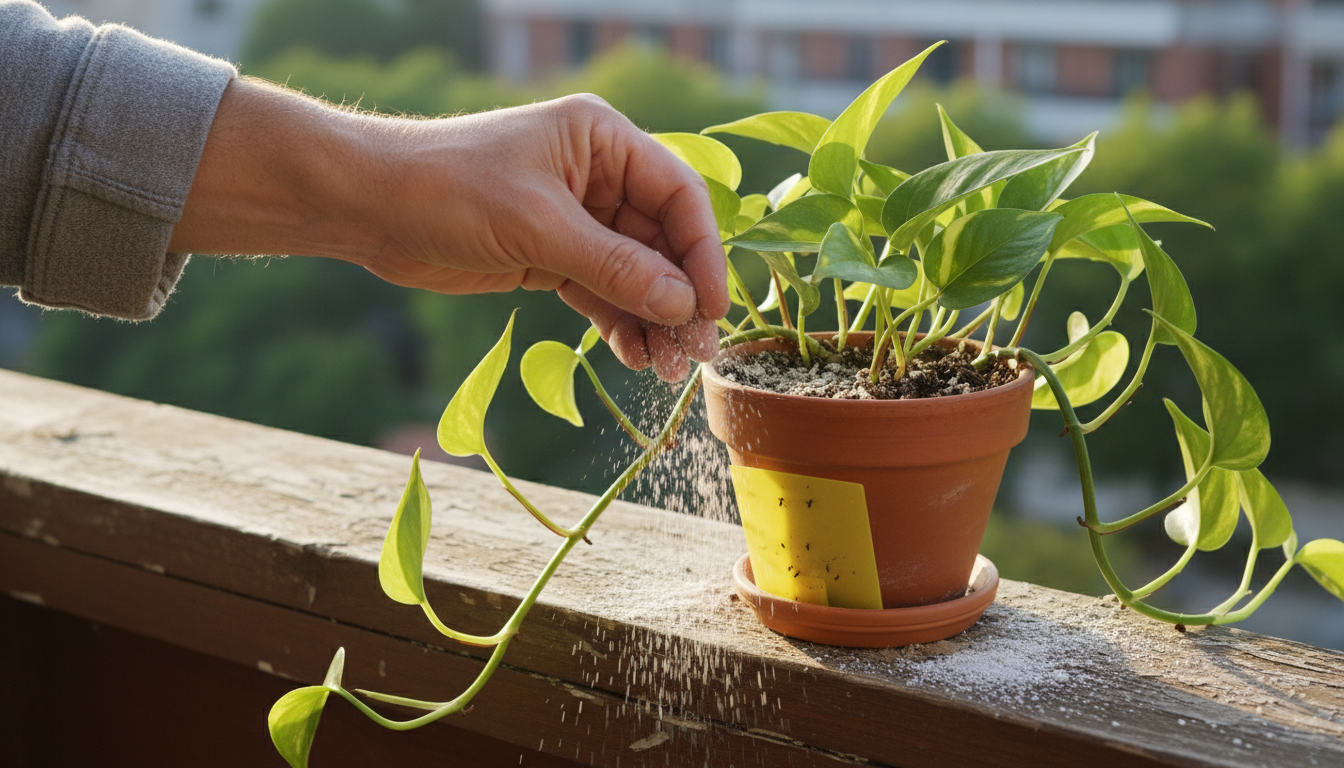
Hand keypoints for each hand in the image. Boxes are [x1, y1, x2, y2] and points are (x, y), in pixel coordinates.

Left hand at [171, 80, 727, 380]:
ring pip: (634, 274)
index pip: (677, 195)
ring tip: (667, 369)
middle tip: (696, 354)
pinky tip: (634, 358)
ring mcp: (576, 219)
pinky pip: (601, 293)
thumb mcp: (539, 228)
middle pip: (662, 241)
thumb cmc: (449, 189)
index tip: (711, 307)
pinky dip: (618, 325)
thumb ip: (614, 267)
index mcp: (602, 140)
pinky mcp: (550, 257)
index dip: (702, 252)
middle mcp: (597, 175)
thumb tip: (683, 305)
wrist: (369, 207)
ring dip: (652, 320)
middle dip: (678, 298)